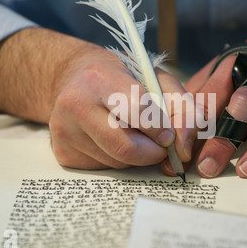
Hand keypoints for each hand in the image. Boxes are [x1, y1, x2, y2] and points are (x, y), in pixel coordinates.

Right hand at [0, 28, 195, 169]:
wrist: (75, 79)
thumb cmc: (122, 78)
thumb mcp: (157, 79)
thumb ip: (183, 107)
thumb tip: (184, 147)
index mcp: (100, 78)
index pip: (138, 111)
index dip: (161, 128)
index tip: (169, 135)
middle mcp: (75, 104)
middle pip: (126, 147)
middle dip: (153, 152)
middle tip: (160, 144)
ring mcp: (65, 131)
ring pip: (117, 162)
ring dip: (137, 157)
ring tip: (134, 135)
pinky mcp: (62, 152)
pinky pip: (104, 169)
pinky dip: (118, 160)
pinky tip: (113, 139)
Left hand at [184, 55, 246, 177]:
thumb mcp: (221, 75)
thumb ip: (199, 100)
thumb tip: (175, 133)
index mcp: (236, 68)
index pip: (211, 96)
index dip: (194, 125)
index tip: (181, 151)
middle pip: (245, 106)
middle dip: (225, 138)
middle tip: (208, 166)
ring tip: (246, 170)